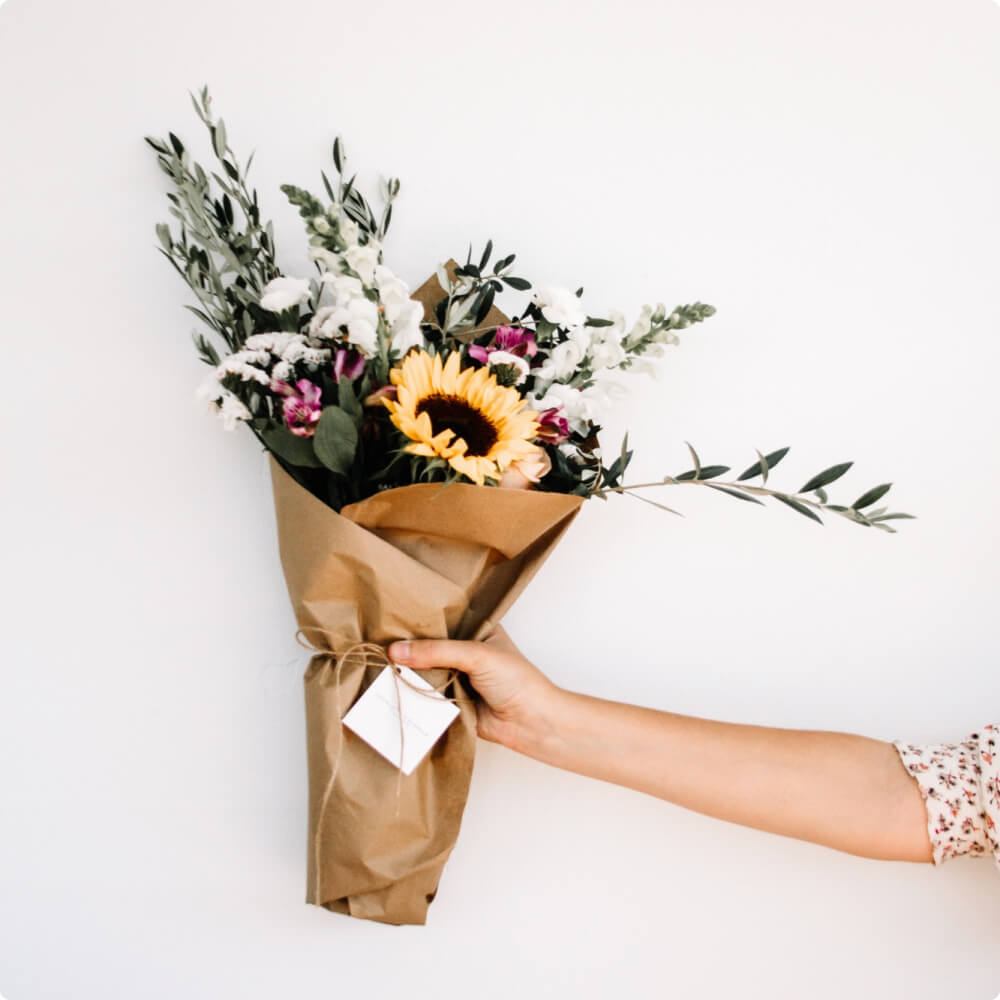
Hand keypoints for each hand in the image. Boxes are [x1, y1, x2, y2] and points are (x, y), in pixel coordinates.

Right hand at [387, 627, 562, 751]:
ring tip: (374, 662)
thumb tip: (396, 651)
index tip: (388, 615)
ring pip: (424, 671)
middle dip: (407, 647)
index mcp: (476, 629)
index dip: (418, 618)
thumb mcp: (476, 655)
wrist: (531, 723)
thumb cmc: (517, 681)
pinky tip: (387, 688)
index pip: (442, 618)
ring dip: (406, 672)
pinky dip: (411, 694)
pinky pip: (425, 695)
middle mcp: (464, 651)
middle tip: (374, 640)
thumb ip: (437, 651)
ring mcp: (456, 676)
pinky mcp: (450, 701)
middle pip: (428, 646)